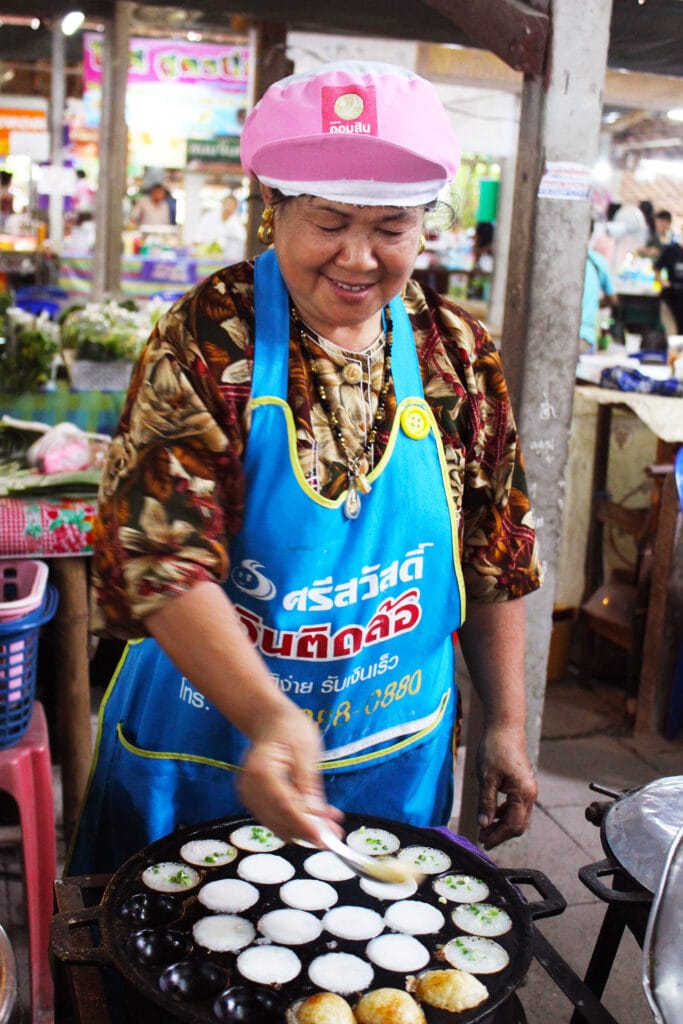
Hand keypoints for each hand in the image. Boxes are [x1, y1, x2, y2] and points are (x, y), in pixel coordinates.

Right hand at [237, 704, 343, 845]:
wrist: (269, 721)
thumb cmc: (289, 728)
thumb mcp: (306, 750)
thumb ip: (309, 783)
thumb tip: (318, 814)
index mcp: (261, 771)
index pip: (284, 806)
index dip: (305, 826)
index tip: (326, 839)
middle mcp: (250, 787)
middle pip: (280, 820)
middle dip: (309, 831)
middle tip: (336, 834)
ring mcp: (250, 795)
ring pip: (278, 823)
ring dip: (305, 829)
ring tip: (332, 826)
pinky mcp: (255, 800)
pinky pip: (276, 817)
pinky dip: (297, 821)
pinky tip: (319, 819)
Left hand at [475, 723, 537, 848]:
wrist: (505, 727)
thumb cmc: (495, 749)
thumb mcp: (486, 778)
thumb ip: (486, 803)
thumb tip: (483, 825)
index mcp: (523, 793)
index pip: (513, 825)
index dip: (498, 836)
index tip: (483, 842)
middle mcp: (530, 793)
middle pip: (518, 824)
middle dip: (501, 834)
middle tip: (482, 838)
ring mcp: (529, 789)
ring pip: (518, 816)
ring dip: (502, 824)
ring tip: (484, 829)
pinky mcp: (524, 784)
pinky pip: (517, 806)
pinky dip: (505, 813)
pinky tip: (492, 815)